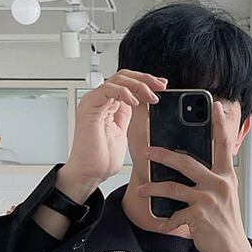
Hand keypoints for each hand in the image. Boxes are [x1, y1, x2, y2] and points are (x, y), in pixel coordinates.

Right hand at [58, 69, 167, 199]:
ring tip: (152, 97)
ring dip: (139, 85)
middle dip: (146, 79)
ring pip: (118, 79)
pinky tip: (135, 101)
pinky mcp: (89, 107)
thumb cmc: (101, 159)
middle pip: (124, 76)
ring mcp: (93, 102)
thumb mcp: (122, 132)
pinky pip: (108, 89)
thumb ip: (127, 115)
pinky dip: (123, 92)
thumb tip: (142, 103)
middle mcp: (99, 100)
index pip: (127, 84)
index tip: (162, 87)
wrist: (89, 174)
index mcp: (107, 105)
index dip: (146, 82)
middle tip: (161, 86)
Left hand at [137, 101, 251, 251]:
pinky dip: (166, 221)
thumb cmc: (224, 221)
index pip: (224, 144)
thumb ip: (211, 179)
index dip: (220, 124)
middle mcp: (219, 184)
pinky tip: (162, 224)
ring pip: (173, 187)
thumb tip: (187, 166)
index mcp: (226, 175)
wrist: (232, 249)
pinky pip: (174, 214)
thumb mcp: (223, 195)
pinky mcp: (199, 216)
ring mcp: (208, 199)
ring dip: (153, 188)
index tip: (216, 106)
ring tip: (141, 190)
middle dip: (163, 155)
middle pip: (186, 162)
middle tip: (146, 152)